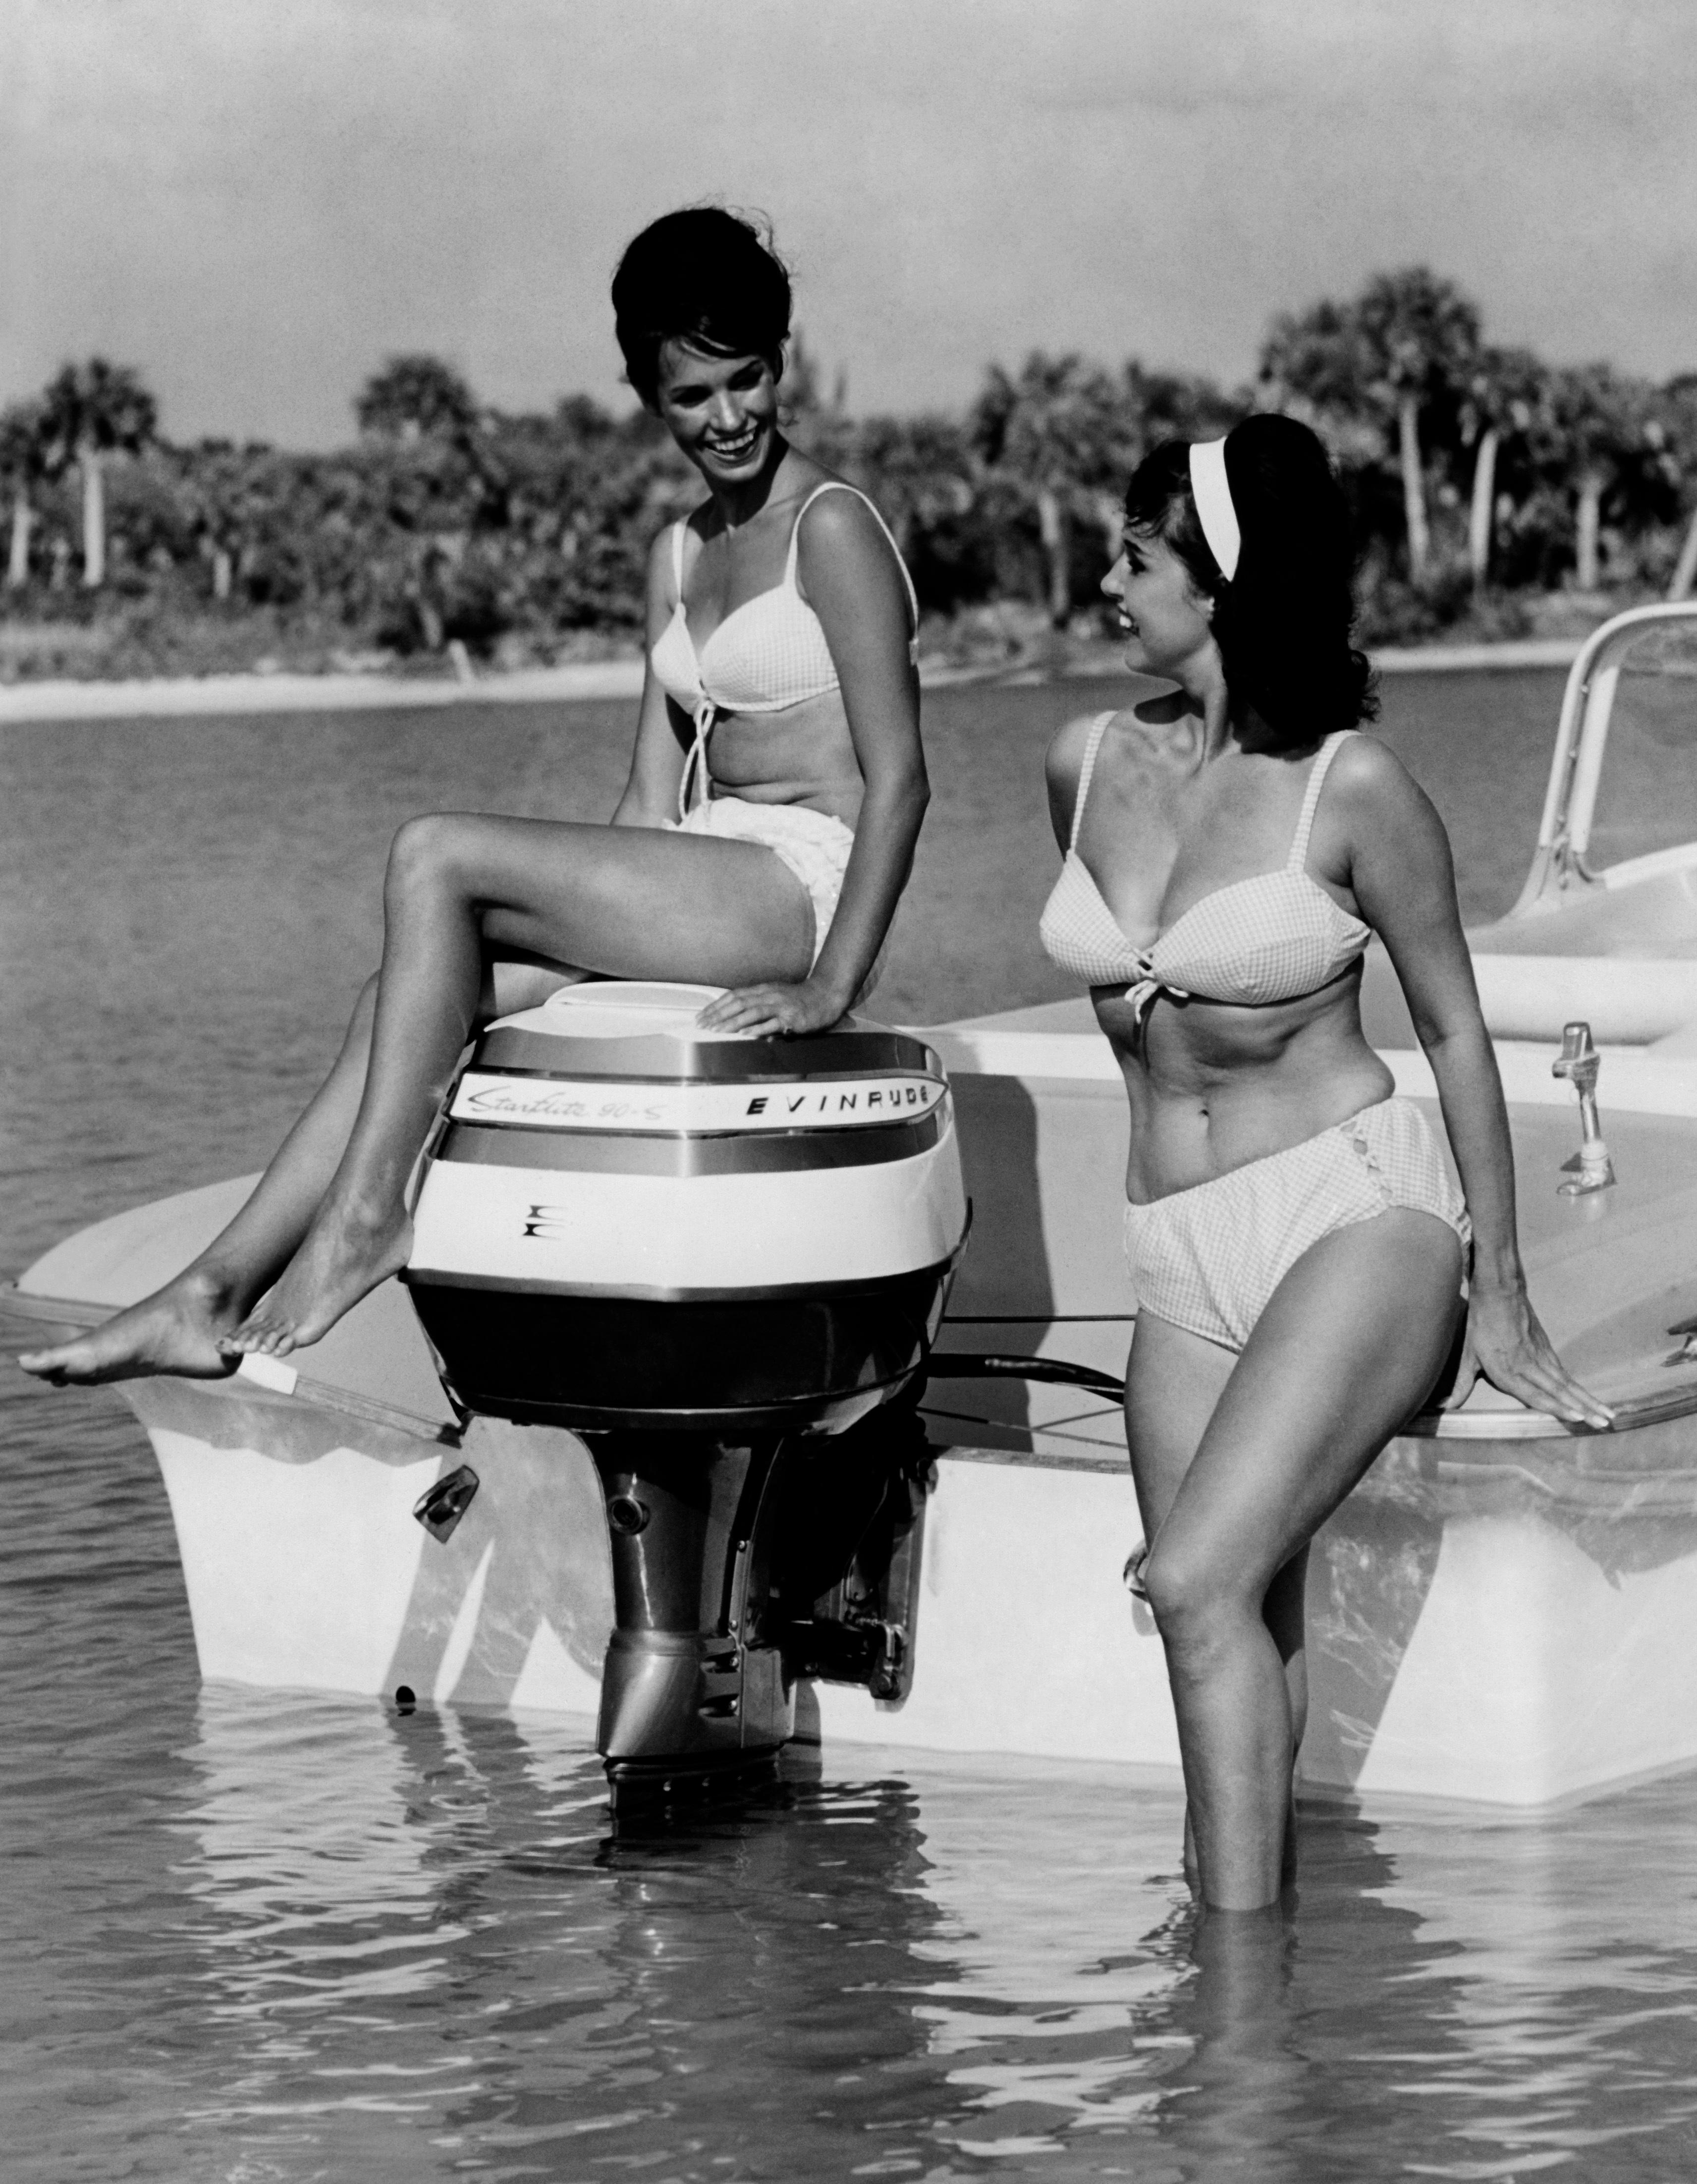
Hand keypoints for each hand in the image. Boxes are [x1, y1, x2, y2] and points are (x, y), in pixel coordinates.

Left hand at [695, 977, 849, 1037]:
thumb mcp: (776, 997)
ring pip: (751, 1012)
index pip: (734, 996)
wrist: (826, 996)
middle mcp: (769, 995)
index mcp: (763, 989)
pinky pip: (771, 1024)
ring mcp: (780, 1006)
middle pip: (738, 1003)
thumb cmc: (800, 999)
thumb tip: (739, 1019)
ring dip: (732, 1022)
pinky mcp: (791, 1018)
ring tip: (716, 1031)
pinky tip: (744, 1035)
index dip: (716, 1006)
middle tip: (702, 1025)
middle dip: (718, 1015)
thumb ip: (758, 1005)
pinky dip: (756, 1029)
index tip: (702, 1016)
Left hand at [1464, 1281, 1612, 1428]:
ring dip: (1588, 1399)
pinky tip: (1589, 1399)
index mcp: (1508, 1369)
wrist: (1499, 1290)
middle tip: (1604, 1423)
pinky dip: (1578, 1387)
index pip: (1536, 1393)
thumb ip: (1459, 1384)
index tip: (1578, 1417)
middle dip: (1584, 1409)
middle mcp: (1529, 1365)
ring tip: (1607, 1415)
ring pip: (1567, 1383)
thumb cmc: (1480, 1323)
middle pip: (1560, 1391)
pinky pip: (1564, 1373)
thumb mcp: (1466, 1354)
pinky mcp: (1546, 1349)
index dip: (1556, 1407)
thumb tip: (1442, 1406)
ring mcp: (1541, 1356)